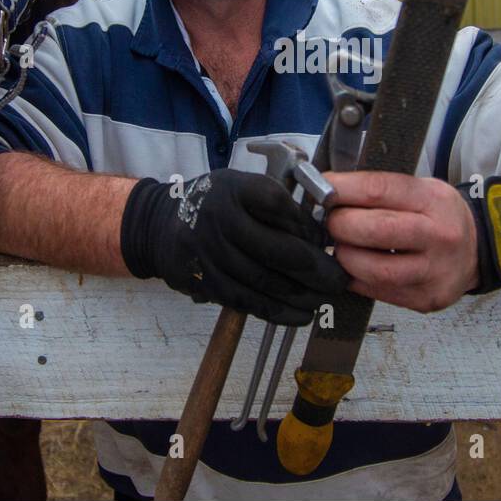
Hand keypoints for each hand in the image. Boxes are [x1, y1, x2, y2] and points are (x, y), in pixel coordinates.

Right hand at [120, 170, 347, 324]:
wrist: (161, 227)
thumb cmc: (215, 204)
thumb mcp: (240, 186)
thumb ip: (275, 202)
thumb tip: (319, 233)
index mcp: (233, 189)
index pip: (277, 205)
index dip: (307, 224)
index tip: (326, 238)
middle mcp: (219, 220)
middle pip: (277, 250)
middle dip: (316, 268)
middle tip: (339, 278)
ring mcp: (211, 255)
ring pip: (266, 281)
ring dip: (303, 294)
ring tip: (326, 298)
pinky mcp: (208, 283)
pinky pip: (250, 302)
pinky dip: (280, 312)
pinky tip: (304, 313)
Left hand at [322, 171, 478, 312]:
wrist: (477, 251)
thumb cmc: (441, 217)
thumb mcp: (422, 190)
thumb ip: (381, 191)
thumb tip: (331, 193)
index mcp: (434, 201)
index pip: (381, 190)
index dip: (344, 190)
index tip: (323, 188)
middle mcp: (438, 237)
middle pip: (376, 230)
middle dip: (341, 225)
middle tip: (332, 221)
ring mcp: (433, 272)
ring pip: (374, 269)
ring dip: (346, 256)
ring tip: (343, 246)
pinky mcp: (424, 299)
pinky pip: (377, 291)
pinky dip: (356, 278)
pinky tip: (355, 267)